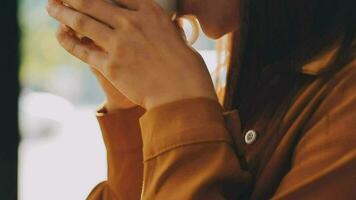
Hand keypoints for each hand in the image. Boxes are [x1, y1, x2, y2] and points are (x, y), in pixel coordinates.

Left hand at [47, 0, 217, 109]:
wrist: (183, 93)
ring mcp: (119, 43)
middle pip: (93, 2)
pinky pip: (83, 50)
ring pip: (82, 22)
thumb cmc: (186, 66)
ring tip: (51, 8)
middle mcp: (131, 22)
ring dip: (63, 12)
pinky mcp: (111, 65)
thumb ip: (156, 27)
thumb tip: (148, 27)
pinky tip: (60, 35)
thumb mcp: (175, 35)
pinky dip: (68, 42)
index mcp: (150, 11)